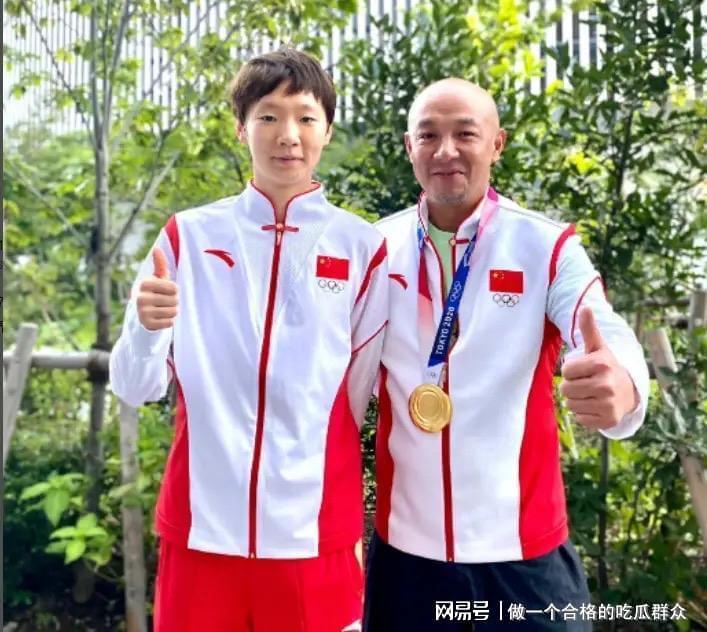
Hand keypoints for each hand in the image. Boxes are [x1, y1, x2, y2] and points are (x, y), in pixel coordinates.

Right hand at [136, 247, 177, 330]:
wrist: (143, 313)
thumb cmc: (155, 292)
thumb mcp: (158, 278)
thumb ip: (160, 265)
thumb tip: (157, 249)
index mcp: (145, 283)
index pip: (174, 288)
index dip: (174, 290)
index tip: (166, 291)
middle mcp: (141, 297)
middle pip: (175, 300)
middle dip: (174, 302)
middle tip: (164, 302)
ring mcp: (143, 312)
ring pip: (173, 312)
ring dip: (172, 311)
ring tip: (163, 309)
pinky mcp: (147, 324)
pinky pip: (169, 323)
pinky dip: (169, 321)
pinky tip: (161, 318)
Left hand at [560, 307, 638, 429]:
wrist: (629, 392)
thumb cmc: (606, 367)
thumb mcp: (598, 347)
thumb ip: (588, 329)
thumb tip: (584, 307)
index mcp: (601, 364)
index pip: (566, 371)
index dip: (571, 371)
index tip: (584, 370)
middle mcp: (606, 384)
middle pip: (566, 389)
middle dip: (572, 386)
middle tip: (586, 383)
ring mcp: (608, 404)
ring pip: (571, 405)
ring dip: (576, 400)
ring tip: (590, 394)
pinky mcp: (608, 420)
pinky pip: (580, 418)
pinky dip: (584, 414)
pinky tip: (595, 406)